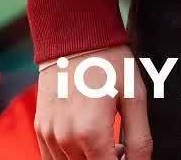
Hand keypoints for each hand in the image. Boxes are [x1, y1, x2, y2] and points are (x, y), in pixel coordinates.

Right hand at [36, 44, 150, 158]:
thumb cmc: (109, 60)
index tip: (129, 153)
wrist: (73, 32)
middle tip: (121, 145)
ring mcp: (49, 135)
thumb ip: (140, 138)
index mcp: (92, 133)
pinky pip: (53, 159)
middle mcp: (66, 139)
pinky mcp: (40, 128)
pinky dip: (71, 157)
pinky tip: (87, 139)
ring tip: (106, 139)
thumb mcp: (134, 95)